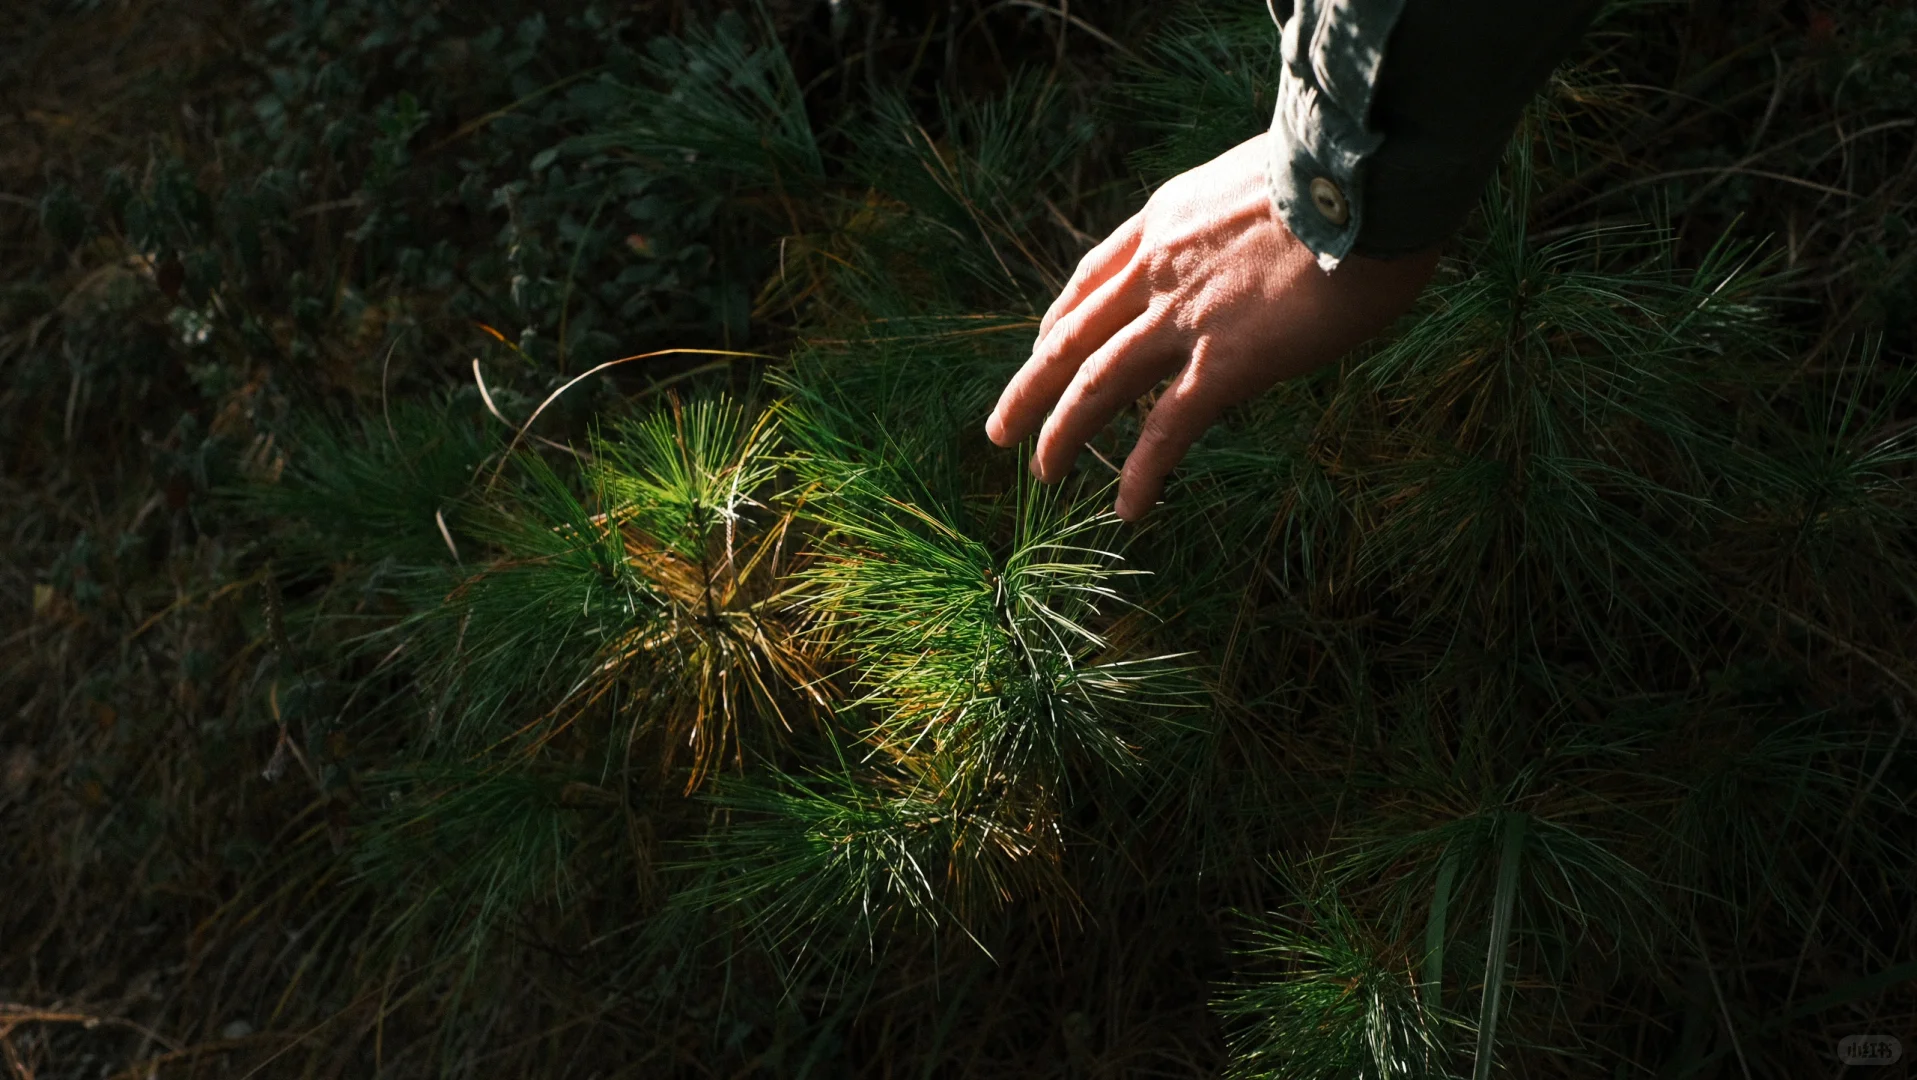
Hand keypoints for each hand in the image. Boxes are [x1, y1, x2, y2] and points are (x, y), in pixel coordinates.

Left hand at [985, 132, 1438, 521]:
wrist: (1368, 181)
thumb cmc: (1350, 179)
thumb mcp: (1268, 184)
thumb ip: (1242, 225)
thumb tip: (1270, 251)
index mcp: (1168, 219)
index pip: (1095, 275)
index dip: (1062, 319)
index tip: (1044, 347)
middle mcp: (1158, 268)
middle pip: (1072, 335)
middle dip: (1033, 385)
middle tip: (1001, 429)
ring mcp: (1184, 317)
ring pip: (1097, 383)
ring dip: (1063, 432)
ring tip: (1042, 473)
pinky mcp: (1223, 363)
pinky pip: (1166, 430)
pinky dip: (1141, 473)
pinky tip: (1128, 509)